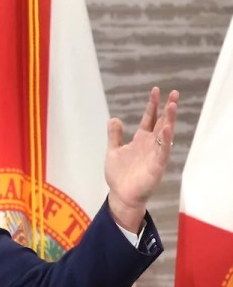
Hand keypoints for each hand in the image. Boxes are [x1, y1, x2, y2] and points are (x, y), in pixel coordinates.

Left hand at [105, 87, 178, 232]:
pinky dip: (166, 140)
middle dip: (167, 109)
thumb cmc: (119, 175)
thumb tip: (114, 118)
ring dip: (169, 120)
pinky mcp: (157, 166)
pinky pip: (163, 151)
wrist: (121, 195)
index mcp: (141, 140)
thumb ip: (114, 136)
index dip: (152, 105)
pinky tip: (168, 129)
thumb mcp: (113, 151)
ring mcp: (155, 154)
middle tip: (173, 93)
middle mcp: (150, 144)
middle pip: (161, 123)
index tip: (156, 90)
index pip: (149, 119)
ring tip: (172, 106)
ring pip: (165, 134)